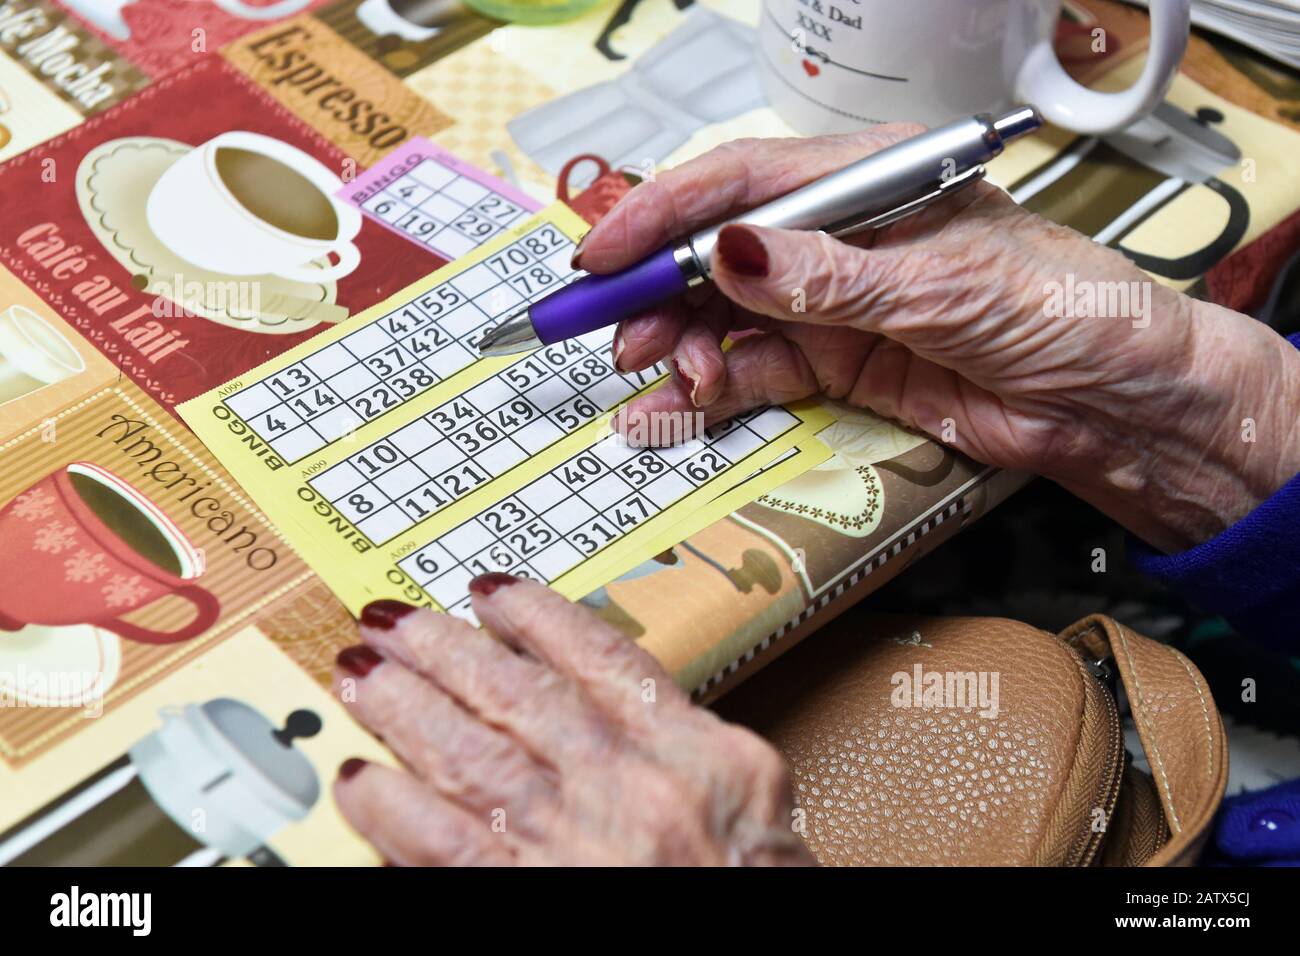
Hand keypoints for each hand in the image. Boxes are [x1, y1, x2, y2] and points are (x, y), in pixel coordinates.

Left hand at [332, 575, 813, 865]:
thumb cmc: (757, 892)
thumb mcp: (753, 798)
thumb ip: (685, 740)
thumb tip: (612, 692)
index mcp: (698, 755)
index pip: (600, 658)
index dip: (534, 616)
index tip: (492, 592)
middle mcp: (633, 787)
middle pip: (517, 694)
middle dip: (443, 648)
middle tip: (394, 618)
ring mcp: (575, 844)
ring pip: (469, 753)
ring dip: (405, 706)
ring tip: (363, 671)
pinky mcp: (523, 900)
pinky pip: (443, 845)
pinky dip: (393, 806)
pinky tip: (360, 776)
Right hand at [581, 125, 1299, 552]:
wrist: (1113, 404)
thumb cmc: (1062, 309)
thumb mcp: (941, 284)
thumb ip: (829, 277)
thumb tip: (734, 253)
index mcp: (865, 183)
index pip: (741, 183)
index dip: (662, 215)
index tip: (603, 254)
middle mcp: (839, 239)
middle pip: (717, 253)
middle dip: (656, 292)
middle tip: (612, 335)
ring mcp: (834, 304)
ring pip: (726, 318)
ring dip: (680, 348)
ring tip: (660, 380)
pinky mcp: (839, 364)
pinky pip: (755, 371)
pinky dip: (712, 389)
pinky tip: (679, 406)